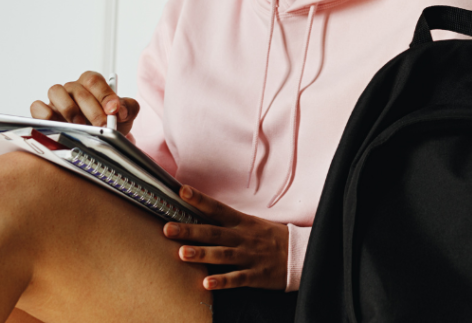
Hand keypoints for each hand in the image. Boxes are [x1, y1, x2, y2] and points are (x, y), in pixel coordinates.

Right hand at [30, 70, 139, 133]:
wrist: (99, 139)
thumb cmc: (109, 122)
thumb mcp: (124, 115)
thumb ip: (128, 108)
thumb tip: (120, 110)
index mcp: (91, 84)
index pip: (94, 80)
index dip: (104, 94)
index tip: (114, 110)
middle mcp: (73, 88)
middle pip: (78, 90)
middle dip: (93, 110)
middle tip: (103, 125)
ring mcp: (56, 99)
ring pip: (56, 91)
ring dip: (69, 109)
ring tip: (81, 125)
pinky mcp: (43, 112)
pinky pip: (38, 106)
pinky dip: (45, 113)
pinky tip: (57, 124)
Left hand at [164, 185, 288, 290]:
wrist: (301, 254)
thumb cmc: (273, 238)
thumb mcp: (254, 224)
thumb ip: (229, 223)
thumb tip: (203, 215)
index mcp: (243, 222)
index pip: (218, 209)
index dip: (200, 200)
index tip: (182, 191)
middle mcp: (244, 237)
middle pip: (214, 232)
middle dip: (191, 230)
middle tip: (168, 228)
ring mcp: (250, 256)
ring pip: (223, 254)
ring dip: (203, 253)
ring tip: (182, 253)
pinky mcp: (256, 274)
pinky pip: (237, 278)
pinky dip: (222, 281)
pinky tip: (207, 283)